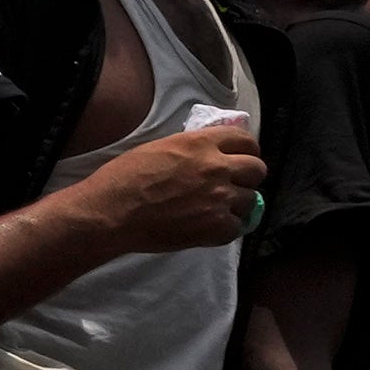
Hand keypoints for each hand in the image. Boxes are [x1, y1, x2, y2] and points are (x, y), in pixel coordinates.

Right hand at [76, 118, 267, 258]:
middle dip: (247, 177)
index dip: (246, 151)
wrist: (111, 211)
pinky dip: (225, 229)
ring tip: (215, 210)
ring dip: (236, 205)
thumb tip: (207, 155)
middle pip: (257, 169)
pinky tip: (207, 227)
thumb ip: (190, 149)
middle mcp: (216, 167)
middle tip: (232, 186)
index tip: (240, 159)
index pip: (245, 140)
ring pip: (250, 200)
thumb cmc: (124, 178)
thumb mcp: (159, 148)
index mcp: (201, 143)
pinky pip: (237, 227)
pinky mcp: (215, 226)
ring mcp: (219, 198)